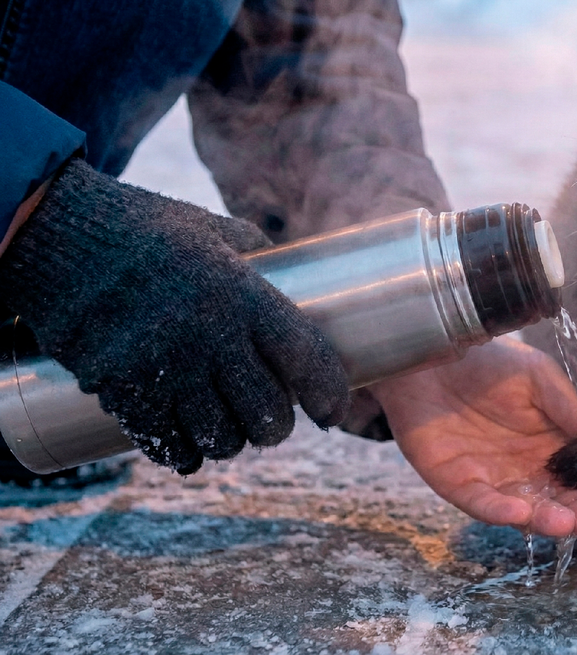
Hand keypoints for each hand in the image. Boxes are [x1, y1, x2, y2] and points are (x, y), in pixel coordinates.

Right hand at [0, 159, 350, 473]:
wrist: (54, 236)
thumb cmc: (142, 228)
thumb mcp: (209, 229)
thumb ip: (254, 253)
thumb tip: (290, 269)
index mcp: (240, 293)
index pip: (305, 356)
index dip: (328, 391)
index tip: (335, 409)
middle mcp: (208, 335)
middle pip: (266, 413)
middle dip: (276, 426)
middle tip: (273, 420)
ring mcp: (163, 367)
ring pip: (221, 438)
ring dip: (232, 441)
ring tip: (232, 429)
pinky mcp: (122, 389)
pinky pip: (168, 445)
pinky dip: (185, 454)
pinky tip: (191, 448)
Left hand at [369, 336, 576, 537]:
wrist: (431, 358)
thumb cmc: (489, 363)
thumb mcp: (541, 377)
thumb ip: (576, 407)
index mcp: (553, 443)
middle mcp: (528, 468)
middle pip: (561, 500)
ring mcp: (495, 480)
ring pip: (527, 511)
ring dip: (548, 520)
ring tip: (568, 522)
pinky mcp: (460, 485)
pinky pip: (483, 505)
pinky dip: (501, 512)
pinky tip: (521, 512)